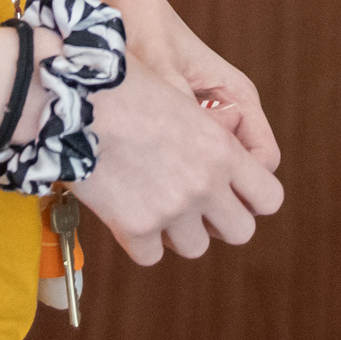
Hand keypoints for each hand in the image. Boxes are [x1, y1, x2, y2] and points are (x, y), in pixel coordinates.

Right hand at [33, 0, 284, 263]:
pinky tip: (126, 214)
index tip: (232, 192)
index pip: (269, 197)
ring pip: (195, 248)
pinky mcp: (134, 229)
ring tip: (154, 205)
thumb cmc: (119, 84)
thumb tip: (213, 141)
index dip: (252, 198)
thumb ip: (203, 131)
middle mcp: (205, 185)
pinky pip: (151, 256)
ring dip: (178, 232)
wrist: (71, 100)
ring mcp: (171, 210)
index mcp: (221, 150)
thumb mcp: (178, 96)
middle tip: (195, 206)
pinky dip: (139, 241)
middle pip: (240, 232)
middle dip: (220, 222)